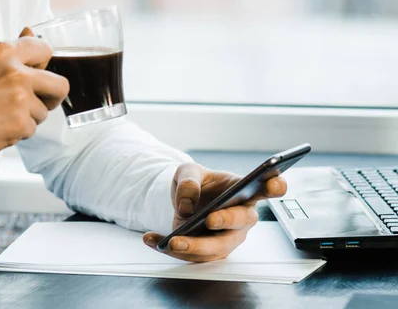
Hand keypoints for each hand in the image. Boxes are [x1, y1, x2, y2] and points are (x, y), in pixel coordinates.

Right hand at [0, 28, 68, 169]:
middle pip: (60, 85)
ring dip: (28, 117)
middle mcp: (16, 73)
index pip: (45, 50)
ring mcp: (20, 99)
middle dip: (52, 96)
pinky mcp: (20, 124)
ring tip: (1, 116)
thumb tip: (30, 32)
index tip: (37, 74)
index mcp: (4, 52)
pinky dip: (18, 133)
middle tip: (38, 102)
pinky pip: (32, 129)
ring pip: (43, 111)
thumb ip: (9, 52)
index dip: (43, 65)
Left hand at [143, 163, 286, 261]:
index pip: (266, 188)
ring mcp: (228, 237)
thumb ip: (188, 181)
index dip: (274, 186)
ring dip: (194, 246)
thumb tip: (187, 205)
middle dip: (227, 221)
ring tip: (171, 240)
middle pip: (242, 222)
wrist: (184, 200)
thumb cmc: (196, 183)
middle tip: (210, 219)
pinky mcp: (210, 252)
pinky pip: (193, 255)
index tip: (274, 183)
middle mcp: (241, 217)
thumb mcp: (187, 172)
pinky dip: (170, 249)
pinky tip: (151, 239)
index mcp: (243, 190)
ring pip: (217, 248)